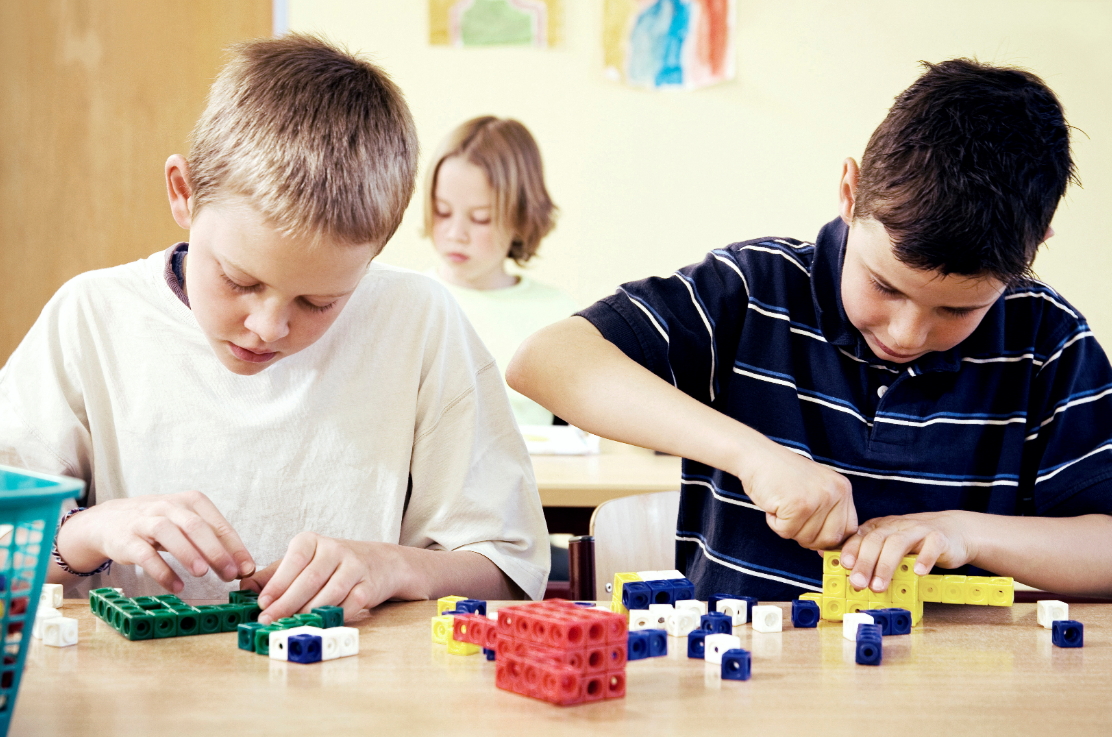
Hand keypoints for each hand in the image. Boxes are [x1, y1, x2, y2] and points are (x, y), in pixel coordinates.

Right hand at [55, 491, 254, 592]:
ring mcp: (145, 521)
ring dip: (187, 553)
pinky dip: (161, 571)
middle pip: (195, 525)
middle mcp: (169, 506)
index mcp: (191, 501)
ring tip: (202, 574)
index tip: (247, 568)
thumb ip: (213, 542)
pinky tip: (176, 586)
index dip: (234, 546)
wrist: (110, 520)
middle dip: (215, 551)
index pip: (218, 523)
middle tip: (230, 573)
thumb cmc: (160, 524)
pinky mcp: (126, 539)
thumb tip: (243, 567)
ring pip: (168, 533)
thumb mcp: (187, 525)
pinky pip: (144, 555)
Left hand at [241, 533, 399, 624]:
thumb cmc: (330, 564)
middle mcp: (335, 549)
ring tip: (292, 624)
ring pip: (330, 592)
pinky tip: (320, 624)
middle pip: (310, 579)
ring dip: (309, 612)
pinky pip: (350, 605)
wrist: (378, 562)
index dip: (277, 583)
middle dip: (287, 603)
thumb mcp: (301, 562)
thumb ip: (273, 575)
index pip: (294, 561)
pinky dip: (334, 616)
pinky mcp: (369, 586)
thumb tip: (244, 586)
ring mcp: (355, 567)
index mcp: (313, 541)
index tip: (262, 603)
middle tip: (269, 620)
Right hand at [738, 443, 857, 549]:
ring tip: (781, 505)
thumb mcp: (815, 490)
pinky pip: (787, 532)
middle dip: (808, 537)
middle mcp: (835, 493)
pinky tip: (773, 504)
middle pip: (830, 539)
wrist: (757, 457)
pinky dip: (774, 523)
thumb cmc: (781, 476)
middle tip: (792, 520)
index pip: (849, 530)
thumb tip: (827, 551)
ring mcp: (818, 499)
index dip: (830, 540)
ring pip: (806, 538)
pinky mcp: (798, 506)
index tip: (814, 536)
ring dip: (788, 528)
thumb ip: (827, 516)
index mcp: (843, 489)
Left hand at [838, 511, 975, 592]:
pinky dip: (924, 558)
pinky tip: (918, 572)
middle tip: (858, 584)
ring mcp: (918, 530)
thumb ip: (869, 554)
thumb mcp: (889, 545)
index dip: (850, 550)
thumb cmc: (915, 542)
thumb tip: (842, 569)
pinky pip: (931, 546)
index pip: (860, 536)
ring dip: (886, 566)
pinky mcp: (939, 538)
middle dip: (865, 563)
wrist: (953, 530)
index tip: (843, 565)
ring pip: (898, 544)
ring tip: (879, 585)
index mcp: (880, 527)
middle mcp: (896, 526)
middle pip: (876, 540)